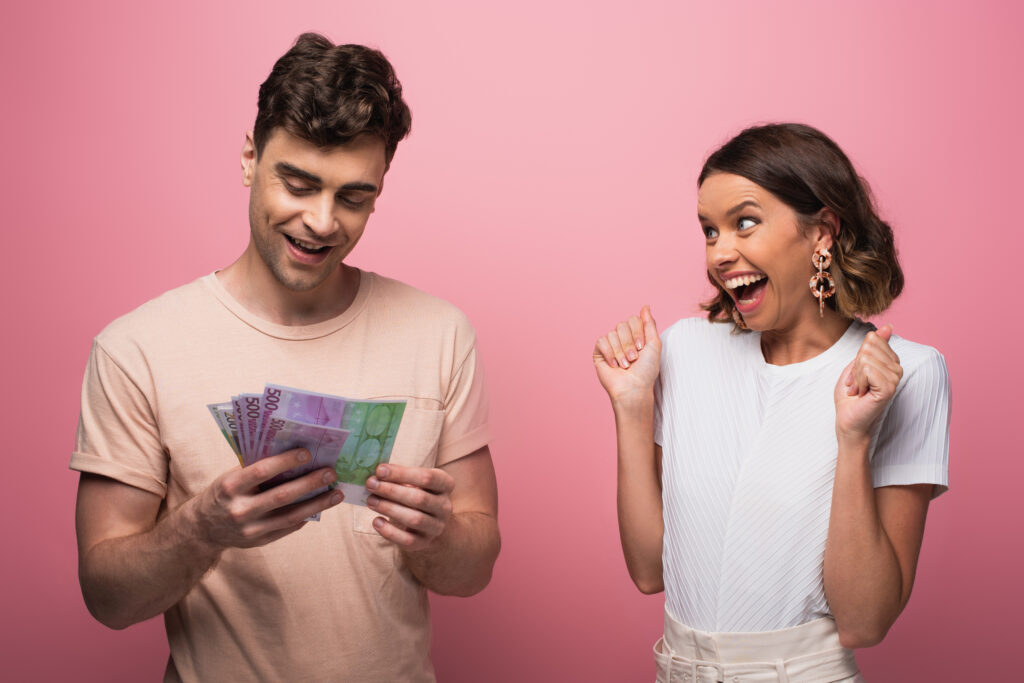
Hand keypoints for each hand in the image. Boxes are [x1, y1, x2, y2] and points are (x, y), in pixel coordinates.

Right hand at [190, 448, 343, 549]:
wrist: (202, 528)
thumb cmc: (223, 493)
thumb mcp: (232, 477)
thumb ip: (257, 468)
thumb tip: (293, 453)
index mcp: (230, 486)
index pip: (262, 471)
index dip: (286, 461)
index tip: (307, 453)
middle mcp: (240, 509)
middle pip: (282, 495)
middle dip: (310, 483)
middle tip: (331, 472)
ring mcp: (250, 529)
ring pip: (291, 516)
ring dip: (317, 504)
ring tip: (337, 494)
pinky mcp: (259, 541)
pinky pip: (288, 528)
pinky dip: (306, 516)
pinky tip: (321, 506)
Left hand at [365, 463, 454, 551]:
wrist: (432, 523)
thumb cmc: (419, 494)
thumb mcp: (416, 482)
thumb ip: (400, 477)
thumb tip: (375, 475)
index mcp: (445, 485)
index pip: (427, 477)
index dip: (402, 473)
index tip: (380, 470)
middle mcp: (445, 506)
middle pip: (419, 498)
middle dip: (391, 490)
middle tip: (370, 484)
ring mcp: (437, 527)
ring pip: (414, 519)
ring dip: (389, 509)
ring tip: (371, 501)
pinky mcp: (424, 542)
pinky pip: (407, 540)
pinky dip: (389, 532)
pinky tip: (376, 521)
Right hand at [593, 305, 661, 406]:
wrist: (634, 388)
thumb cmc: (646, 370)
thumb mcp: (654, 344)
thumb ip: (650, 324)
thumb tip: (645, 306)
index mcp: (635, 335)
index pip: (633, 320)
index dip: (637, 333)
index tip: (641, 348)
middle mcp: (623, 338)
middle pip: (622, 325)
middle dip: (629, 344)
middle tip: (633, 359)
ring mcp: (610, 344)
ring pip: (612, 334)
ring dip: (620, 352)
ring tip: (624, 365)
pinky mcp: (599, 352)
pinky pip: (602, 341)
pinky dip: (610, 353)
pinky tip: (614, 364)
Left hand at [834, 324, 902, 443]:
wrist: (847, 419)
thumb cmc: (850, 394)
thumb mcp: (857, 364)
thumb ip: (872, 346)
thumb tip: (888, 327)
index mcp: (891, 361)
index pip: (872, 339)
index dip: (857, 357)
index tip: (858, 374)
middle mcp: (897, 368)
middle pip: (868, 347)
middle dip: (856, 365)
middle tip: (857, 383)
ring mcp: (895, 378)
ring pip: (866, 358)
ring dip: (856, 376)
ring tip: (859, 389)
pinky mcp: (889, 388)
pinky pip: (867, 370)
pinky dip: (857, 381)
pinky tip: (862, 393)